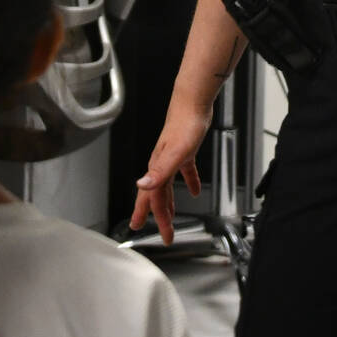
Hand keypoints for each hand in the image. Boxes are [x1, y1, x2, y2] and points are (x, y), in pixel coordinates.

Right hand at [133, 93, 210, 245]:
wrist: (193, 102)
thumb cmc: (185, 124)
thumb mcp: (175, 153)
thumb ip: (159, 171)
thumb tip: (142, 186)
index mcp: (157, 168)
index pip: (153, 199)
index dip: (155, 218)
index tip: (155, 234)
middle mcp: (161, 165)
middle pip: (157, 196)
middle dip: (159, 217)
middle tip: (163, 234)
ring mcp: (171, 158)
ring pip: (168, 187)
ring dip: (169, 204)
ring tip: (172, 217)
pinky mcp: (184, 151)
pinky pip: (184, 172)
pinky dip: (189, 183)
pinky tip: (195, 190)